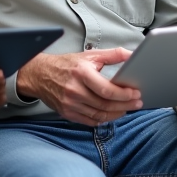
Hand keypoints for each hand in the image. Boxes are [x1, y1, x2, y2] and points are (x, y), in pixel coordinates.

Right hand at [15, 49, 142, 126]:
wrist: (39, 75)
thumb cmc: (66, 64)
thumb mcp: (89, 55)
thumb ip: (113, 55)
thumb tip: (132, 55)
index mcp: (82, 74)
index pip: (107, 90)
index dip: (124, 94)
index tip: (136, 93)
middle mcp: (75, 91)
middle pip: (105, 104)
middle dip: (125, 105)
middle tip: (137, 103)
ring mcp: (70, 104)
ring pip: (99, 115)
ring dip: (117, 114)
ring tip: (128, 109)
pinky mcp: (67, 113)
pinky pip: (90, 121)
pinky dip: (103, 119)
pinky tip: (112, 114)